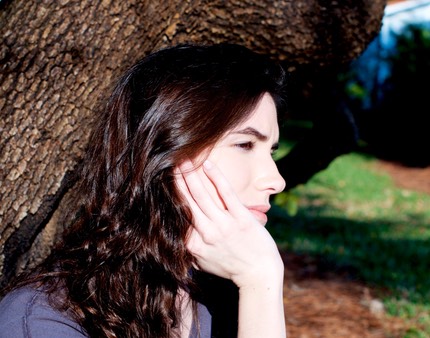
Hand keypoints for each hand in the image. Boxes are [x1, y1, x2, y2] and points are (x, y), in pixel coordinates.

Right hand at [176, 160, 282, 288]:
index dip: (170, 195)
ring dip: (191, 175)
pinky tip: (208, 164)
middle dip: (177, 179)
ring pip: (203, 195)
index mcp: (193, 245)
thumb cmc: (230, 267)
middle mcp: (206, 233)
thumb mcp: (203, 262)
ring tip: (184, 159)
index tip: (162, 179)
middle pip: (187, 201)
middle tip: (169, 161)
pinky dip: (216, 178)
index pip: (178, 215)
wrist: (258, 274)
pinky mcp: (241, 218)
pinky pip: (226, 193)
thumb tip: (175, 231)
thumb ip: (188, 246)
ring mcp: (224, 225)